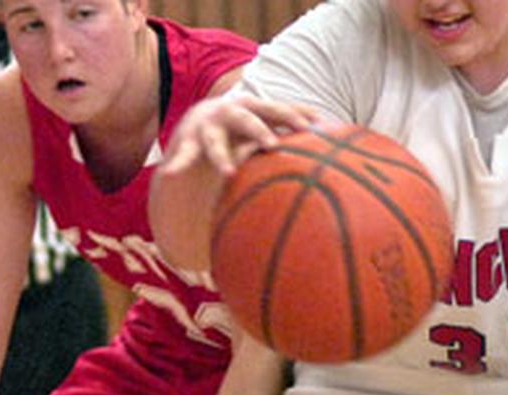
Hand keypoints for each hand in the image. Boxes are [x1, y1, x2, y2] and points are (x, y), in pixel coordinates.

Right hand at [160, 95, 319, 177]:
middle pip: (247, 119)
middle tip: (272, 146)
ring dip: (221, 156)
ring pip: (214, 141)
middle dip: (259, 131)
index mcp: (255, 107)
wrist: (203, 120)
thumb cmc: (247, 125)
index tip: (312, 127)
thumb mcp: (270, 120)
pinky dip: (178, 164)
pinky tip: (171, 173)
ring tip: (229, 172)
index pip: (277, 109)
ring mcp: (208, 127)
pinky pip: (183, 154)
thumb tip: (336, 127)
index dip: (293, 117)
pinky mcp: (187, 142)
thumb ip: (295, 122)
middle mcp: (231, 112)